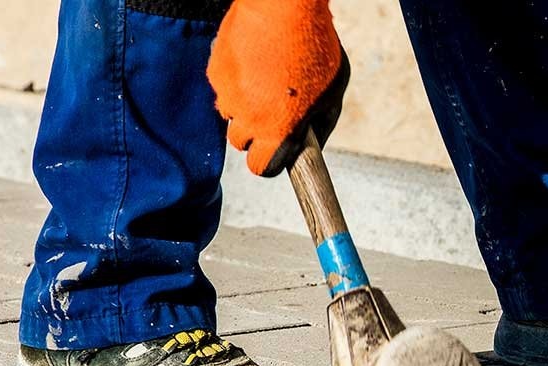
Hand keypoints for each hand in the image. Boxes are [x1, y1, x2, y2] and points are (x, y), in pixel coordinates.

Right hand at [208, 0, 349, 176]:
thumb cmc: (314, 47)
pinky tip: (253, 61)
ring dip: (243, 106)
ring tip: (264, 80)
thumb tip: (312, 147)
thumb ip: (321, 126)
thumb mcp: (332, 94)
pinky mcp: (214, 71)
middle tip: (272, 112)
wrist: (283, 6)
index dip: (269, 161)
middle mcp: (248, 118)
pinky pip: (222, 87)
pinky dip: (234, 80)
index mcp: (278, 130)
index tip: (275, 152)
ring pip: (229, 114)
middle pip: (241, 143)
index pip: (261, 168)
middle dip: (254, 133)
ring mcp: (228, 94)